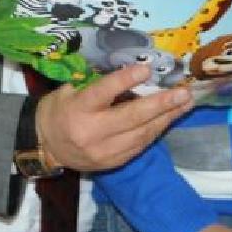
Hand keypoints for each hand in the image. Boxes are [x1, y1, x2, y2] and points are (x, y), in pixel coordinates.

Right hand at [36, 63, 192, 172]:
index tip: (146, 69)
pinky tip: (169, 118)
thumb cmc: (58, 111)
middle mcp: (91, 132)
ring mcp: (104, 151)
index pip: (103, 93)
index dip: (125, 81)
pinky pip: (140, 145)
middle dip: (161, 104)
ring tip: (185, 103)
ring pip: (142, 133)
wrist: (46, 146)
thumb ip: (94, 84)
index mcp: (77, 109)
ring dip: (166, 118)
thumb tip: (130, 74)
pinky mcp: (113, 162)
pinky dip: (156, 130)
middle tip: (183, 93)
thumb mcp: (67, 91)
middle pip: (131, 117)